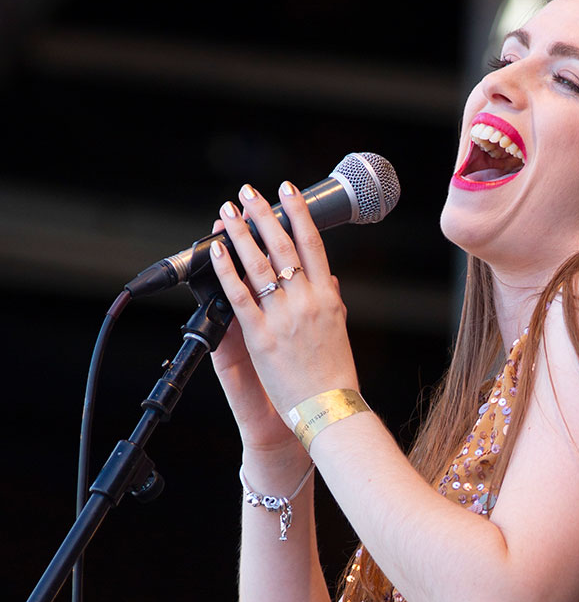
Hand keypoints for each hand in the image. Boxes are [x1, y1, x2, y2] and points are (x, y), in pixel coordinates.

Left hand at [208, 180, 360, 426]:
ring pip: (258, 265)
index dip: (299, 215)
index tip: (288, 191)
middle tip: (249, 193)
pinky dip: (227, 270)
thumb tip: (328, 277)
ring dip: (241, 234)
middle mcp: (307, 302)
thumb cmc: (335, 376)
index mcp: (329, 299)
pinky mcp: (260, 337)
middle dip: (264, 215)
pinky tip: (217, 250)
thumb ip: (332, 302)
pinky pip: (239, 296)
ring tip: (228, 212)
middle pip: (283, 247)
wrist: (327, 410)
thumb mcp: (339, 332)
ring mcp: (283, 318)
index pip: (313, 246)